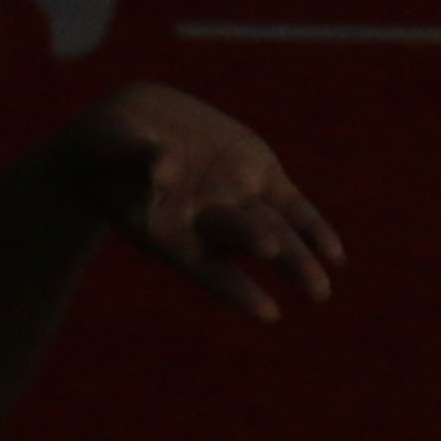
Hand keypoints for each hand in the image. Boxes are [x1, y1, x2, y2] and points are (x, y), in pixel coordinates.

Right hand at [61, 84, 342, 322]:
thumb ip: (138, 160)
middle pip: (250, 241)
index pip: (209, 269)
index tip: (270, 313)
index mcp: (171, 230)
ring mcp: (236, 197)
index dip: (238, 290)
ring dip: (303, 256)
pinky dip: (313, 228)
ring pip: (276, 227)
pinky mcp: (257, 171)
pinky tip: (335, 255)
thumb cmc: (105, 149)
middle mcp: (209, 221)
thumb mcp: (111, 150)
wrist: (128, 127)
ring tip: (324, 289)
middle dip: (287, 261)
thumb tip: (163, 168)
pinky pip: (292, 205)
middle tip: (318, 289)